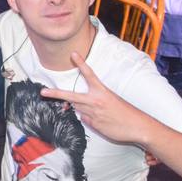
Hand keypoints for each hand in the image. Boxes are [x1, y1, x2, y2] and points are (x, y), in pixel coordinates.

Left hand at [40, 52, 156, 144]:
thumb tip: (79, 106)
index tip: (73, 54)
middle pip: (71, 96)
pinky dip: (90, 119)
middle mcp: (95, 101)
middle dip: (55, 94)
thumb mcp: (112, 100)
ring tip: (100, 111)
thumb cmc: (126, 112)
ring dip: (82, 108)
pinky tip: (103, 121)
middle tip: (43, 91)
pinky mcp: (94, 125)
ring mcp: (93, 114)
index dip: (81, 63)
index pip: (89, 74)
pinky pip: (86, 120)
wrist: (139, 126)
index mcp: (102, 91)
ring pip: (78, 109)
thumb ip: (94, 101)